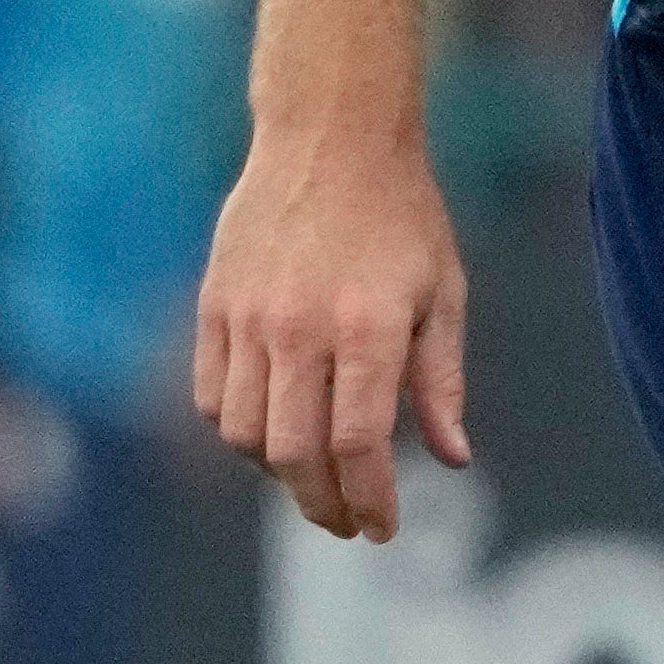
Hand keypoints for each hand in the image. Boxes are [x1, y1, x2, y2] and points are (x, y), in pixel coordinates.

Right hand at [194, 122, 472, 540]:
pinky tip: (272, 431)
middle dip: (323, 504)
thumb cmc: (402, 216)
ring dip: (278, 471)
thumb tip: (451, 458)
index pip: (358, 444)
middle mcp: (302, 328)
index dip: (369, 499)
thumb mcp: (445, 292)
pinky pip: (212, 397)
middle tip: (348, 521)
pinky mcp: (214, 306)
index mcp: (369, 327)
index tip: (381, 528)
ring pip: (245, 435)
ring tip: (314, 474)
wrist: (331, 136)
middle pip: (295, 454)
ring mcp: (249, 318)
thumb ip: (442, 381)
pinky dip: (238, 431)